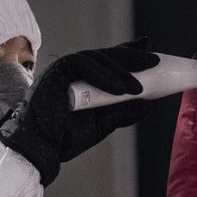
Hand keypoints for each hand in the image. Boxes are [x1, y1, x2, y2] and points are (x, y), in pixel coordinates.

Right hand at [0, 38, 158, 185]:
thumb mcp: (102, 125)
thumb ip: (122, 113)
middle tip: (154, 61)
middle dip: (131, 57)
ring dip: (121, 71)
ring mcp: (63, 69)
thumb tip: (147, 105)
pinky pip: (82, 64)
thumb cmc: (65, 138)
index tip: (149, 47)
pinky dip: (103, 75)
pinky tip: (119, 89)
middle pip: (105, 55)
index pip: (108, 61)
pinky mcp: (55, 71)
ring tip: (139, 88)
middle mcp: (73, 71)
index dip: (128, 51)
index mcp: (83, 80)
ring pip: (96, 58)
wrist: (41, 149)